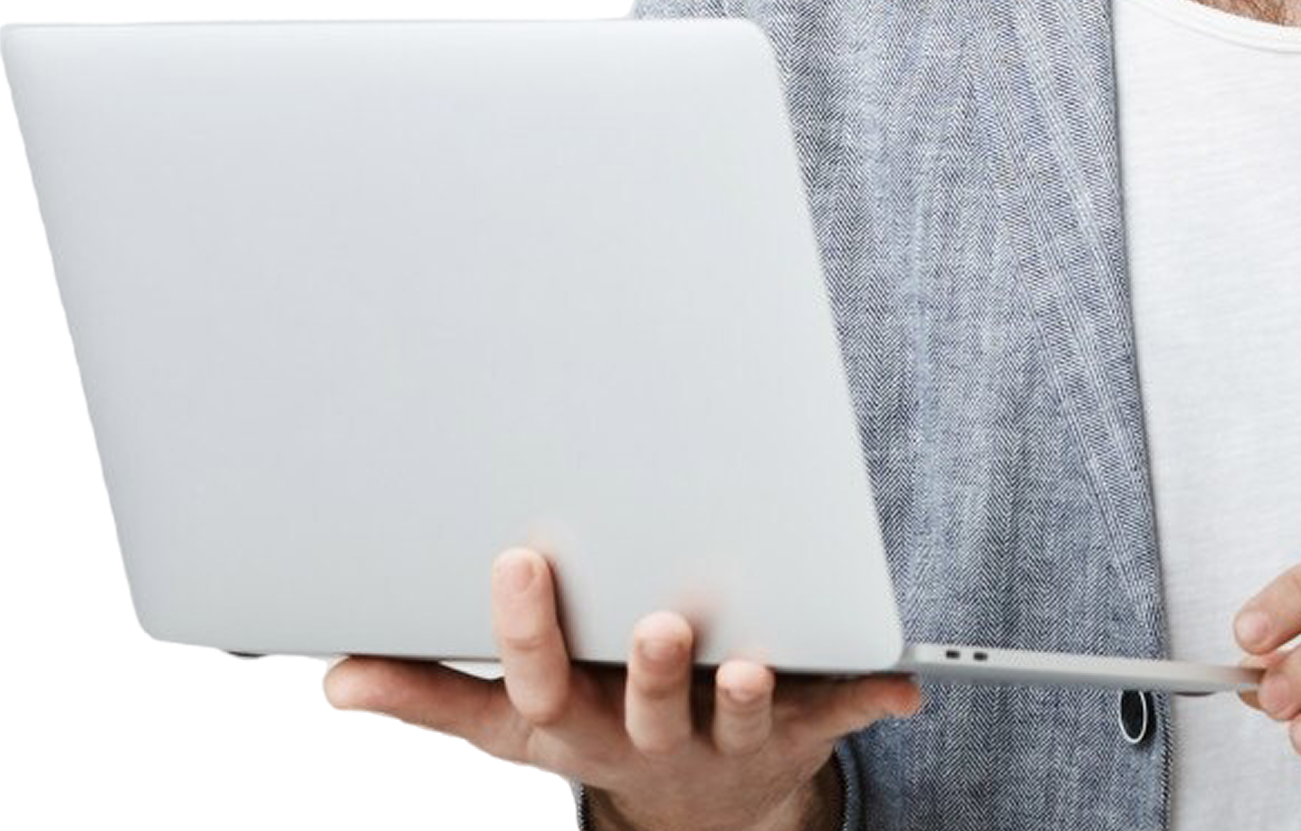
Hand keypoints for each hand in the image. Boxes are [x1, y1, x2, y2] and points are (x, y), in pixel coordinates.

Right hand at [321, 545, 921, 830]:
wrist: (698, 812)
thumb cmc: (592, 726)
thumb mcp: (507, 723)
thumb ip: (427, 695)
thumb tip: (335, 676)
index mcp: (572, 721)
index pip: (536, 683)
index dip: (525, 630)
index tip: (518, 558)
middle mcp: (645, 734)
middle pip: (641, 706)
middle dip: (647, 669)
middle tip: (656, 622)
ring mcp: (724, 736)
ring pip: (737, 720)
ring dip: (747, 695)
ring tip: (750, 665)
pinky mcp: (797, 731)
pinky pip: (839, 714)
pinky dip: (872, 697)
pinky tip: (903, 688)